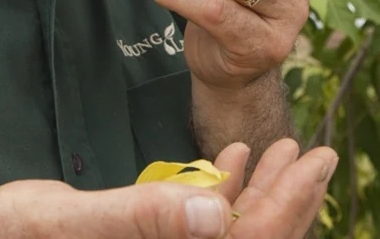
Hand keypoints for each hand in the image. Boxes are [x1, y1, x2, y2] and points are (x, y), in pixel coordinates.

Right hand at [0, 139, 336, 238]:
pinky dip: (219, 195)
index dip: (286, 208)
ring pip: (229, 237)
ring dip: (261, 196)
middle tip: (315, 151)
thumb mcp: (64, 223)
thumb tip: (216, 216)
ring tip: (284, 149)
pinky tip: (228, 161)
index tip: (314, 159)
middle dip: (287, 202)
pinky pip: (197, 227)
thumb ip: (140, 219)